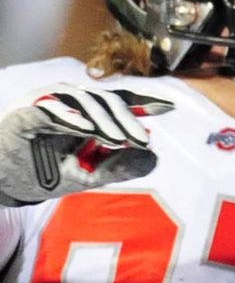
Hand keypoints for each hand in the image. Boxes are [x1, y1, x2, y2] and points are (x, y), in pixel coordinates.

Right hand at [0, 85, 169, 205]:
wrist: (6, 182)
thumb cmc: (47, 173)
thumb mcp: (89, 174)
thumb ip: (120, 166)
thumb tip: (154, 157)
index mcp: (87, 113)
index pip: (120, 102)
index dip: (144, 102)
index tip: (170, 107)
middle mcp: (69, 102)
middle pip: (105, 99)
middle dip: (127, 118)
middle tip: (143, 140)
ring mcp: (46, 103)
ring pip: (81, 99)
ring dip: (102, 119)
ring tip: (119, 139)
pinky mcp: (25, 112)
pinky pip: (49, 108)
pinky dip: (69, 116)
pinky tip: (87, 129)